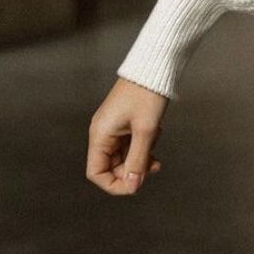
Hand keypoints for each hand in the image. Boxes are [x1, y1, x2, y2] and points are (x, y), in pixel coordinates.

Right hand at [86, 78, 167, 195]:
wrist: (155, 67)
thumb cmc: (147, 94)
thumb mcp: (145, 131)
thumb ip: (138, 160)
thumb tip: (133, 186)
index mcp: (100, 135)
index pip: (96, 173)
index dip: (114, 184)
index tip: (135, 185)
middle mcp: (103, 133)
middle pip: (112, 166)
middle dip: (133, 170)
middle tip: (154, 165)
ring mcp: (113, 128)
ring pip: (124, 156)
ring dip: (141, 157)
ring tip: (156, 145)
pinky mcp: (125, 123)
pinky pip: (131, 144)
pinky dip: (144, 145)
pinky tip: (157, 134)